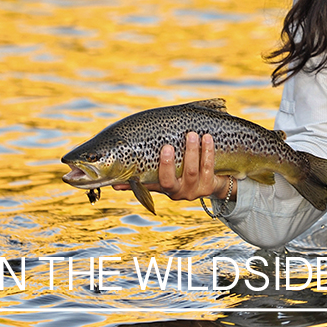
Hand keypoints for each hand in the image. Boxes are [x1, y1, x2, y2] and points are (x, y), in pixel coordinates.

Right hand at [114, 132, 232, 200]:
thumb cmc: (182, 172)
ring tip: (191, 134)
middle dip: (168, 164)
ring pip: (191, 172)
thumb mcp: (163, 175)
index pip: (148, 185)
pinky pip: (209, 168)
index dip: (138, 180)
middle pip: (170, 181)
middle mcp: (177, 193)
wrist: (213, 181)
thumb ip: (142, 177)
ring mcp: (194, 191)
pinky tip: (207, 137)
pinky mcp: (210, 187)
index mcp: (162, 188)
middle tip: (167, 146)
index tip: (142, 163)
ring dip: (191, 152)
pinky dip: (207, 151)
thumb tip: (113, 184)